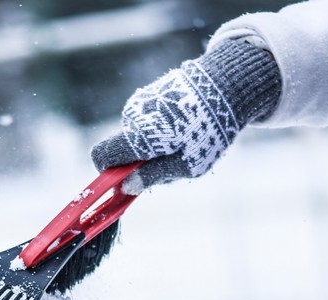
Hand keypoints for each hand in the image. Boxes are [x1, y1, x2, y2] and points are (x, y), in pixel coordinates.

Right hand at [91, 39, 280, 191]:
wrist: (226, 85)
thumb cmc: (208, 131)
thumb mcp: (186, 165)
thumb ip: (153, 176)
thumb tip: (126, 187)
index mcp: (138, 136)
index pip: (101, 156)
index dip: (108, 172)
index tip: (126, 180)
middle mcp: (132, 116)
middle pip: (123, 149)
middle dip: (139, 161)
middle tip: (172, 161)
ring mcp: (140, 102)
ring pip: (136, 135)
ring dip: (154, 144)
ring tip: (184, 140)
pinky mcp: (150, 93)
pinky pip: (146, 120)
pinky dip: (160, 128)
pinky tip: (184, 125)